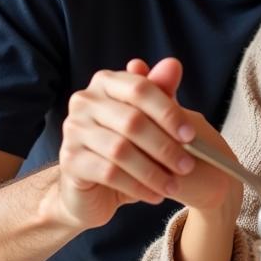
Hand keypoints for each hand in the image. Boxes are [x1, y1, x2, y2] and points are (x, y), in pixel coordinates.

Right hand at [57, 57, 236, 228]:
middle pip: (132, 121)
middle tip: (188, 165)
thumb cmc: (127, 146)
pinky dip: (137, 185)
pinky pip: (109, 172)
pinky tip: (155, 195)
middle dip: (165, 146)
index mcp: (106, 82)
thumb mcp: (149, 120)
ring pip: (121, 150)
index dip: (168, 111)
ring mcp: (72, 130)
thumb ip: (161, 93)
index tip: (191, 135)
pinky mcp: (69, 160)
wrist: (92, 187)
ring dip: (153, 171)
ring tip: (174, 185)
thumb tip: (173, 64)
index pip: (140, 88)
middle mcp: (84, 101)